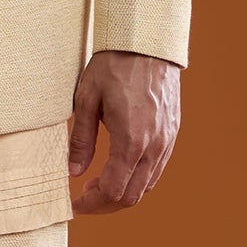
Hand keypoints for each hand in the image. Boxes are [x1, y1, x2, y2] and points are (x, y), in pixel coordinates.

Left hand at [67, 49, 180, 215]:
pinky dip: (138, 179)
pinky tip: (120, 169)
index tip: (75, 203)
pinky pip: (157, 169)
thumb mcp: (86, 99)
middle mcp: (154, 146)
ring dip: (123, 193)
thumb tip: (74, 171)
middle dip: (105, 204)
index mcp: (131, 141)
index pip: (112, 191)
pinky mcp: (172, 133)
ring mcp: (167, 141)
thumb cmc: (114, 65)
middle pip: (131, 196)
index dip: (92, 204)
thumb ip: (81, 139)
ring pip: (147, 186)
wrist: (147, 42)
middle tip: (85, 197)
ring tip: (99, 184)